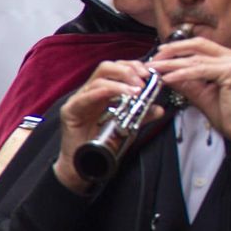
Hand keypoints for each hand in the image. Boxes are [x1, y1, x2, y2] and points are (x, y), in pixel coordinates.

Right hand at [55, 60, 159, 192]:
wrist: (84, 164)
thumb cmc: (102, 143)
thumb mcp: (128, 126)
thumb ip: (142, 115)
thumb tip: (159, 109)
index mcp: (104, 91)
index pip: (118, 68)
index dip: (134, 66)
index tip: (149, 74)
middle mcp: (91, 91)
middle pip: (107, 67)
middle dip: (128, 70)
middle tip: (143, 81)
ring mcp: (79, 99)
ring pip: (98, 79)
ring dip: (120, 82)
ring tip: (136, 91)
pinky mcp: (70, 111)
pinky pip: (85, 97)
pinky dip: (102, 92)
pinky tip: (114, 94)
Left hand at [150, 37, 230, 150]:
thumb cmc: (230, 115)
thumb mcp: (203, 94)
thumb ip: (187, 82)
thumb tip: (168, 73)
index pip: (201, 46)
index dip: (179, 48)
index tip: (161, 54)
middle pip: (198, 45)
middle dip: (173, 50)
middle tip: (154, 59)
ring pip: (196, 59)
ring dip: (173, 63)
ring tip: (156, 68)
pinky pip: (200, 71)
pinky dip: (182, 73)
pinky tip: (169, 77)